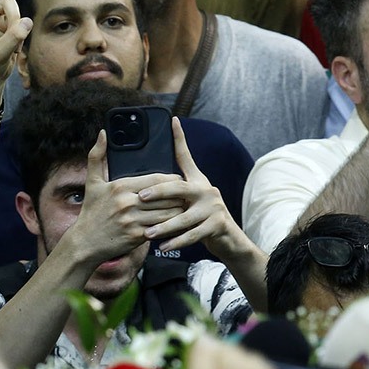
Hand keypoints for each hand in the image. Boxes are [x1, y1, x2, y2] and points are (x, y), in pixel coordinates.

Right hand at [66, 132, 183, 264]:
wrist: (85, 242)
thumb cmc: (91, 212)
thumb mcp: (92, 183)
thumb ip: (97, 156)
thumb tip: (103, 134)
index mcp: (120, 186)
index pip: (156, 179)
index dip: (172, 179)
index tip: (177, 180)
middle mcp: (127, 202)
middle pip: (166, 194)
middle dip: (178, 194)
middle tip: (186, 194)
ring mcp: (133, 220)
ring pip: (168, 211)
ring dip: (178, 209)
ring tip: (183, 206)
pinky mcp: (137, 236)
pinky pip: (162, 227)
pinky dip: (171, 225)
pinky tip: (174, 222)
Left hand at [132, 118, 242, 254]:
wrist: (227, 238)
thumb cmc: (199, 217)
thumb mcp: (187, 199)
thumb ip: (170, 188)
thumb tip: (145, 181)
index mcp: (196, 181)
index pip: (185, 157)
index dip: (180, 138)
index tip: (173, 121)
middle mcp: (205, 190)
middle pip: (180, 188)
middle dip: (160, 192)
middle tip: (142, 197)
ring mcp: (213, 208)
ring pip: (184, 217)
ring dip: (164, 226)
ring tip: (147, 233)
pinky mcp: (217, 225)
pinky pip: (193, 235)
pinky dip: (176, 241)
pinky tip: (162, 247)